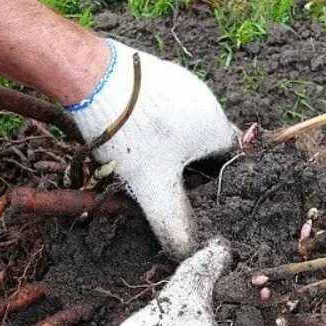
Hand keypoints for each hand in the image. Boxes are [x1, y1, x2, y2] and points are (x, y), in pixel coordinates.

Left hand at [68, 39, 239, 258]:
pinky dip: (154, 126)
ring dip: (170, 147)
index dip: (216, 186)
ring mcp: (183, 83)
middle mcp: (208, 101)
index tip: (195, 200)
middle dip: (189, 168)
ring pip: (185, 126)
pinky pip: (165, 108)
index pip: (232, 163)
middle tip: (166, 186)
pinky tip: (132, 135)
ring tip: (144, 162)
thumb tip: (189, 251)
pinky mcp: (158, 75)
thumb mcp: (152, 186)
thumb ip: (173, 222)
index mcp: (217, 127)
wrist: (93, 76)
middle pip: (207, 145)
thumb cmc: (131, 133)